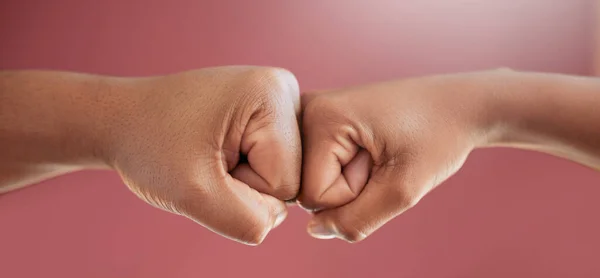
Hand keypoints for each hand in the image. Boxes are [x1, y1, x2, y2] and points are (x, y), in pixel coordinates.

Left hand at [101, 66, 300, 244]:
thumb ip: (247, 221)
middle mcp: (285, 88)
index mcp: (273, 94)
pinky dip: (244, 168)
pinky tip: (217, 149)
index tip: (205, 162)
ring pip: (283, 173)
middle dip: (245, 183)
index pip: (285, 182)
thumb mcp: (194, 194)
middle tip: (205, 159)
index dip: (241, 189)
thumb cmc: (150, 146)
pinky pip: (273, 164)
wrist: (122, 120)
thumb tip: (277, 219)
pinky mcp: (268, 111)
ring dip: (244, 178)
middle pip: (290, 176)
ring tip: (209, 152)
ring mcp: (278, 99)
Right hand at [298, 71, 496, 241]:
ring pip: (311, 180)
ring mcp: (309, 113)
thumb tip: (313, 230)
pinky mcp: (318, 120)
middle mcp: (305, 109)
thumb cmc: (436, 136)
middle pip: (307, 188)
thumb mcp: (403, 190)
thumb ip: (356, 220)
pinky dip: (346, 169)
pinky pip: (319, 168)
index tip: (383, 163)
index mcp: (321, 116)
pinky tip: (368, 148)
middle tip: (382, 156)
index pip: (313, 196)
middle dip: (347, 188)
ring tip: (378, 150)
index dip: (353, 195)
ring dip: (348, 179)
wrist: (456, 104)